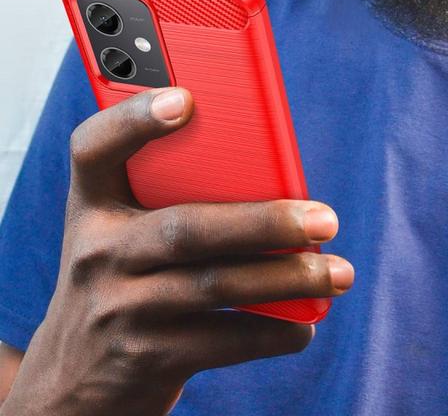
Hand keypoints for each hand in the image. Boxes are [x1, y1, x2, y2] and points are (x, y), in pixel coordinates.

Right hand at [1, 88, 353, 415]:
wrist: (72, 386)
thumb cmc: (125, 279)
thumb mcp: (126, 233)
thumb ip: (177, 197)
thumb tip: (279, 182)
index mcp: (94, 205)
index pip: (95, 148)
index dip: (133, 120)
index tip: (185, 98)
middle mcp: (98, 253)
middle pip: (187, 228)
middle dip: (265, 223)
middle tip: (325, 220)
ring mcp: (118, 308)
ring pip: (215, 285)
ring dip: (288, 279)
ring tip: (338, 272)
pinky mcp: (144, 358)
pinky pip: (223, 340)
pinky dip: (273, 331)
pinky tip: (303, 325)